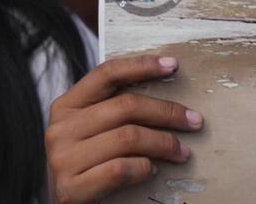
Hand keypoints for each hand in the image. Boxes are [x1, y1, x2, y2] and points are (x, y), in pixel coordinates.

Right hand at [46, 55, 204, 203]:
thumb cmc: (89, 161)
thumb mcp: (94, 128)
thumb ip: (116, 109)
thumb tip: (169, 88)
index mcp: (67, 106)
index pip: (106, 73)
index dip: (141, 66)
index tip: (173, 65)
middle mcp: (60, 129)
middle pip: (126, 106)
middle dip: (168, 112)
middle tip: (195, 121)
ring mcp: (62, 159)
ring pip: (128, 137)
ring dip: (164, 143)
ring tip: (182, 152)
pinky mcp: (70, 189)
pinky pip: (120, 169)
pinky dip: (143, 168)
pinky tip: (152, 169)